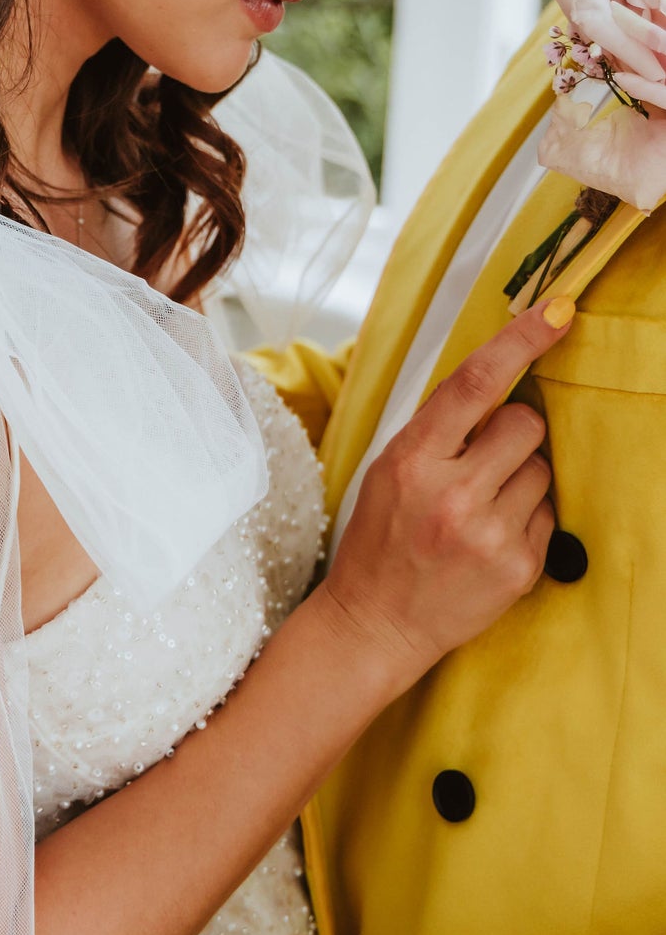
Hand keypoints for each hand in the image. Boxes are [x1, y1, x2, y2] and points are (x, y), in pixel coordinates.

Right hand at [323, 298, 571, 691]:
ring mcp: (487, 534)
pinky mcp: (517, 568)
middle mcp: (452, 494)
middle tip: (484, 461)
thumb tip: (499, 383)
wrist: (375, 623)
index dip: (521, 339)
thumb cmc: (380, 540)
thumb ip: (438, 431)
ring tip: (481, 508)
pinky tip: (489, 540)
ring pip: (543, 468)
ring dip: (522, 478)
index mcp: (411, 459)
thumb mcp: (387, 471)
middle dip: (515, 433)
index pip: (475, 383)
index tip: (559, 311)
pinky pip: (548, 514)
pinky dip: (526, 519)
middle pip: (526, 424)